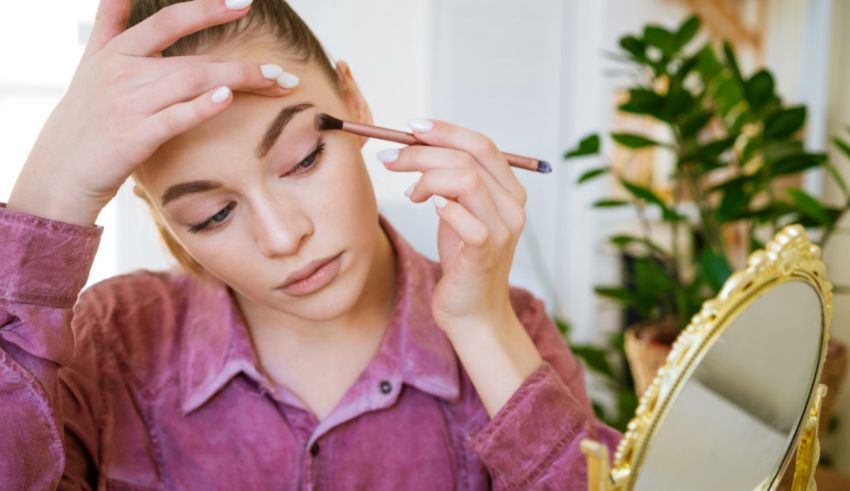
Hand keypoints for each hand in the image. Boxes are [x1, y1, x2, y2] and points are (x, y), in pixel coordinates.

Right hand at [8, 0, 296, 225]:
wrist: (59, 172)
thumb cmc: (85, 119)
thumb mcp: (90, 64)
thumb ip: (109, 25)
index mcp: (118, 52)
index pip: (168, 21)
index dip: (206, 9)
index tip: (245, 2)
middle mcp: (122, 72)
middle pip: (193, 60)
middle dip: (243, 66)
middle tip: (282, 74)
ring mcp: (127, 103)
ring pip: (191, 83)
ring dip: (238, 82)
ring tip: (274, 84)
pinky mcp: (132, 137)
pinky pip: (173, 118)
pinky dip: (201, 107)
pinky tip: (227, 100)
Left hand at [377, 119, 528, 333]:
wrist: (472, 312)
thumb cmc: (462, 260)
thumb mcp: (459, 211)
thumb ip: (451, 180)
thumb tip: (417, 143)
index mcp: (510, 190)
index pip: (482, 145)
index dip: (446, 131)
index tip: (411, 128)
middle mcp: (513, 206)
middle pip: (468, 158)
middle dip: (422, 153)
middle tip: (390, 159)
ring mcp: (503, 230)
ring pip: (467, 180)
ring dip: (427, 178)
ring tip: (410, 194)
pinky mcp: (486, 254)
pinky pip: (465, 220)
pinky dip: (443, 208)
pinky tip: (426, 208)